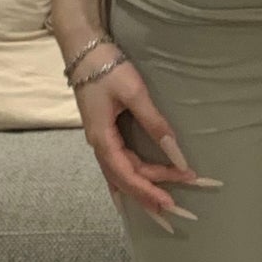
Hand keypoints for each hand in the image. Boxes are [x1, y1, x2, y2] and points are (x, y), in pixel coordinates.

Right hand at [77, 53, 219, 233]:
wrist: (85, 51)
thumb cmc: (107, 69)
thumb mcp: (134, 93)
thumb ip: (155, 123)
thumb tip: (176, 151)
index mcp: (102, 139)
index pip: (128, 175)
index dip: (149, 190)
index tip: (171, 202)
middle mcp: (99, 146)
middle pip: (125, 180)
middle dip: (149, 196)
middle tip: (177, 210)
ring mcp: (101, 141)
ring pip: (121, 176)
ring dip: (141, 191)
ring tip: (161, 210)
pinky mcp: (105, 135)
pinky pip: (117, 167)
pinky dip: (128, 183)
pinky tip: (133, 196)